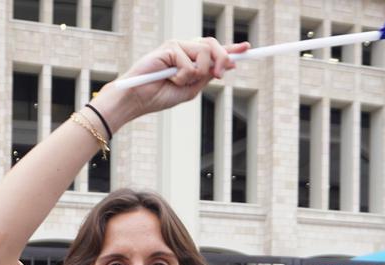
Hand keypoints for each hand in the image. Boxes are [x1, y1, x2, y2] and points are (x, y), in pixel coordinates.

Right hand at [94, 38, 246, 128]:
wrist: (138, 100)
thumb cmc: (160, 96)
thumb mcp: (190, 90)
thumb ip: (206, 77)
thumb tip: (226, 65)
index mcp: (191, 59)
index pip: (214, 50)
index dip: (231, 49)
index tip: (246, 48)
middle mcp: (185, 49)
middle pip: (213, 45)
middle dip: (222, 59)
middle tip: (218, 75)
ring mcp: (177, 46)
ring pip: (205, 52)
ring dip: (197, 73)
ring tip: (179, 82)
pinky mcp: (169, 47)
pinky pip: (189, 62)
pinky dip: (182, 76)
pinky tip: (168, 78)